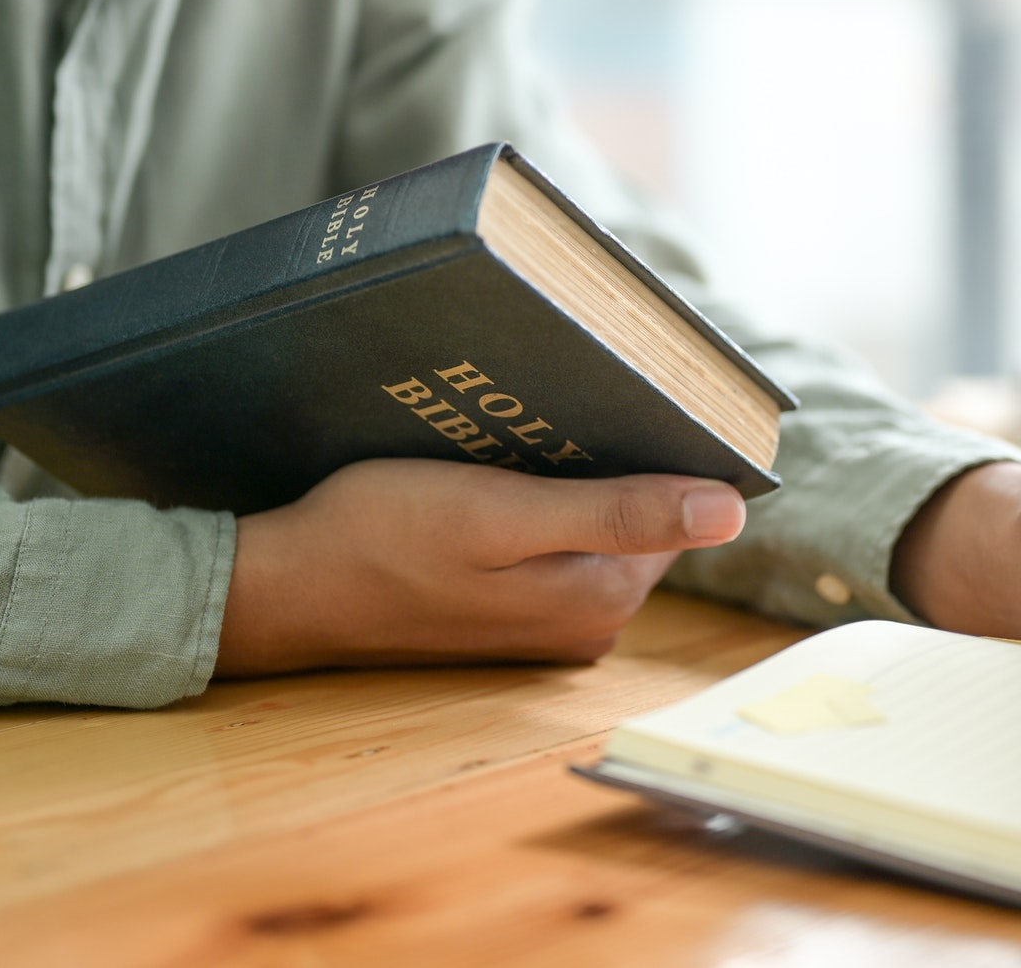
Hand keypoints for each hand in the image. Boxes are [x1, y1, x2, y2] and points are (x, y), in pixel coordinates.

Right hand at [215, 459, 746, 671]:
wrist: (289, 589)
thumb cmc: (383, 538)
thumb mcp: (503, 514)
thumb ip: (616, 514)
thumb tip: (732, 512)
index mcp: (602, 597)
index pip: (678, 506)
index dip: (652, 445)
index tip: (616, 396)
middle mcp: (589, 621)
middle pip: (636, 516)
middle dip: (608, 460)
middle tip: (550, 408)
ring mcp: (547, 625)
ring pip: (592, 527)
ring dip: (568, 479)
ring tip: (516, 435)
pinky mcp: (509, 615)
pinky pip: (550, 545)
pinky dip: (535, 505)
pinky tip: (493, 473)